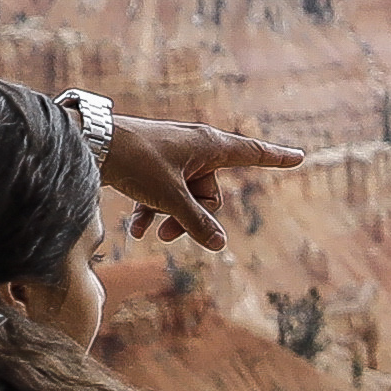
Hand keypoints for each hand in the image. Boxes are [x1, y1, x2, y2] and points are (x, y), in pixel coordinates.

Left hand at [103, 117, 296, 245]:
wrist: (90, 145)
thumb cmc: (135, 161)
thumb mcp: (170, 197)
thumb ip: (196, 222)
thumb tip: (219, 245)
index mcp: (209, 145)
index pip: (253, 152)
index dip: (276, 157)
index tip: (300, 156)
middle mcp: (194, 147)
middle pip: (210, 192)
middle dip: (193, 217)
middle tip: (170, 234)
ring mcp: (173, 156)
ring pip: (185, 196)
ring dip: (171, 218)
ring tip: (152, 235)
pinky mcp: (153, 165)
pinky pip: (165, 193)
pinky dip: (153, 210)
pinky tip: (136, 230)